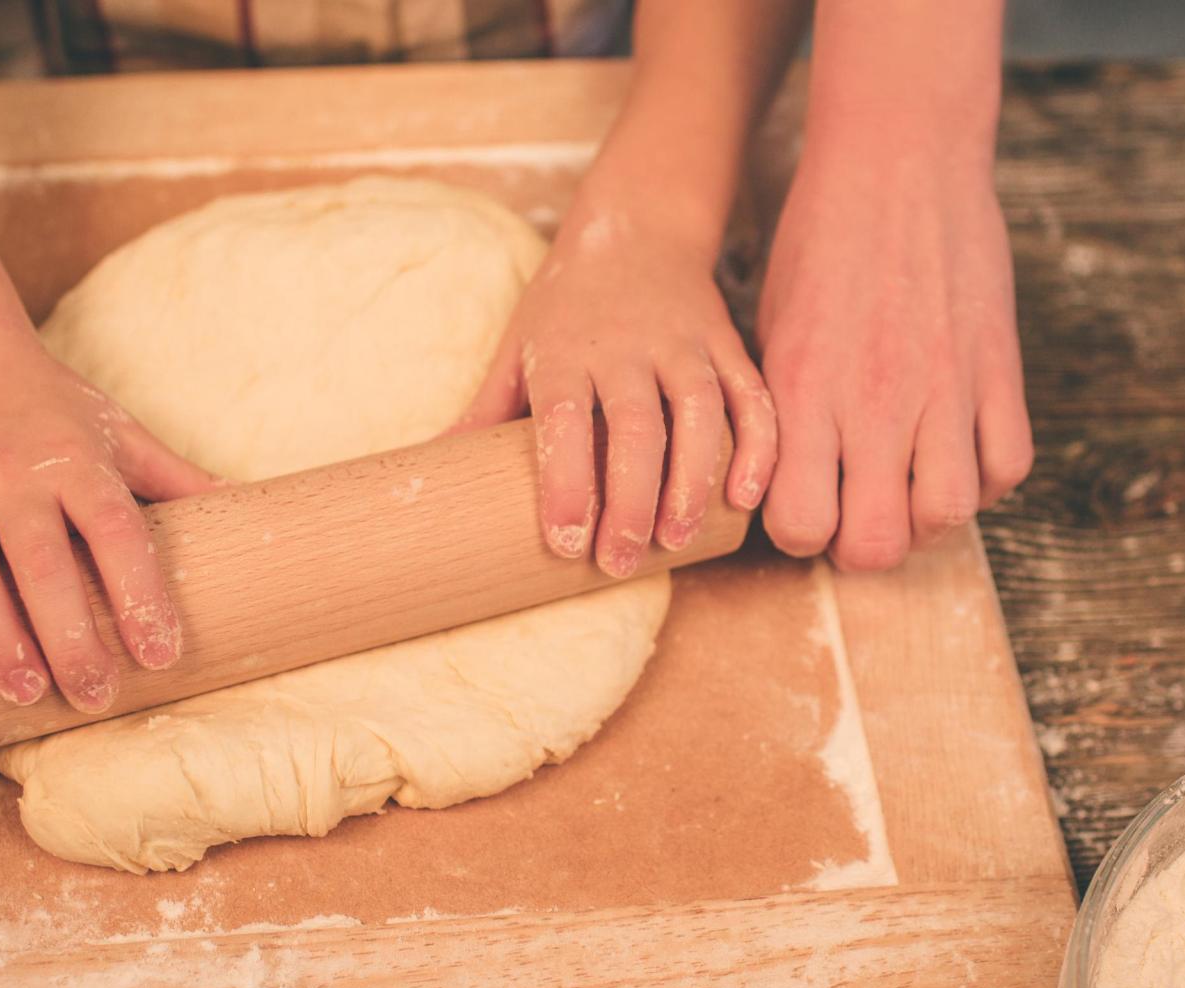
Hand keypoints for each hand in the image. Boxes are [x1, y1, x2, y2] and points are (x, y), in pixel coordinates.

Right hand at [0, 317, 221, 712]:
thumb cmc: (53, 408)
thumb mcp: (122, 433)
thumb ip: (178, 478)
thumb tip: (251, 509)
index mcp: (77, 462)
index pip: (116, 532)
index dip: (140, 594)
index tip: (164, 655)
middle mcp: (13, 476)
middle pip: (41, 560)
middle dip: (69, 633)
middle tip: (95, 696)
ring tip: (23, 690)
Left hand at [456, 209, 776, 576]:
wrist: (637, 227)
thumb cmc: (567, 304)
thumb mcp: (518, 346)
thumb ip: (486, 412)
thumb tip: (428, 472)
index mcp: (565, 350)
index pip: (564, 421)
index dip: (567, 484)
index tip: (566, 543)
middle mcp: (626, 345)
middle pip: (635, 426)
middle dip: (631, 500)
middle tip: (620, 562)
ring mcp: (682, 343)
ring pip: (699, 413)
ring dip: (692, 481)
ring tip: (678, 541)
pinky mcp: (726, 342)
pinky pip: (750, 396)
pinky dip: (756, 446)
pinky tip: (744, 496)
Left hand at [757, 152, 1032, 570]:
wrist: (898, 158)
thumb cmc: (818, 239)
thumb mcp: (770, 323)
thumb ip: (777, 408)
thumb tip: (773, 480)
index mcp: (803, 390)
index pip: (800, 526)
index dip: (799, 536)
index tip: (805, 510)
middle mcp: (873, 400)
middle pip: (878, 542)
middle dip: (864, 548)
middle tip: (859, 516)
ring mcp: (944, 386)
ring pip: (946, 515)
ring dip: (926, 520)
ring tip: (909, 489)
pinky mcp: (997, 367)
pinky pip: (1005, 467)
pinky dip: (983, 479)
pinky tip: (958, 454)